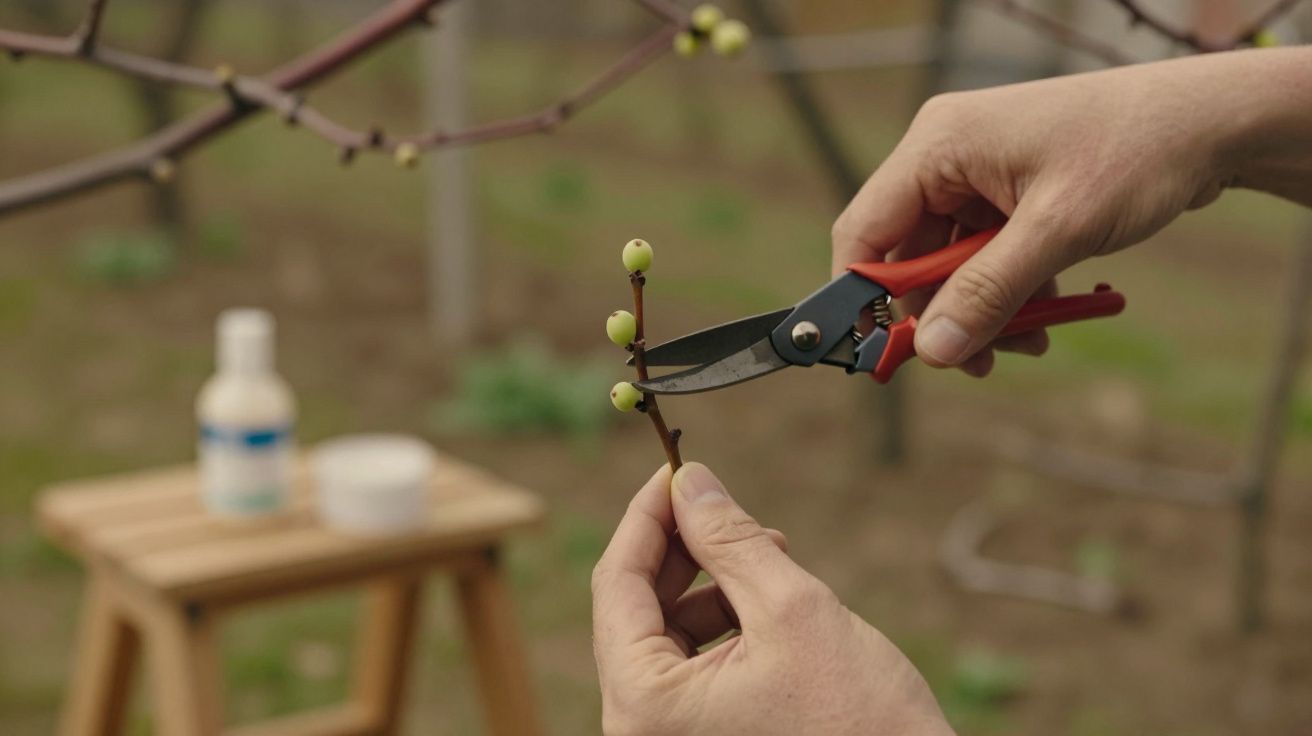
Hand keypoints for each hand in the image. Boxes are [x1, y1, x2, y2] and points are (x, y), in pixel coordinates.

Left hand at [592, 463, 951, 735]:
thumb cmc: (858, 721)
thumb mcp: (791, 609)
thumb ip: (729, 539)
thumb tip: (689, 480)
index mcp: (644, 704)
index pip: (616, 584)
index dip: (645, 517)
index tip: (675, 468)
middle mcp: (641, 729)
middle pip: (635, 610)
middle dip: (683, 549)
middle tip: (726, 507)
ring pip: (666, 635)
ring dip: (711, 584)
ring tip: (771, 555)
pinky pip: (691, 666)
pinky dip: (724, 623)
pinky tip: (770, 600)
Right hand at [831, 48, 1311, 375]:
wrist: (1212, 125)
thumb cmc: (1135, 151)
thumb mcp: (1057, 230)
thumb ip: (988, 293)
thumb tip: (931, 351)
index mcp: (940, 146)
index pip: (865, 230)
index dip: (863, 296)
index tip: (880, 351)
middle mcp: (949, 157)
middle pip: (909, 256)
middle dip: (942, 313)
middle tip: (974, 362)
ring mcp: (980, 177)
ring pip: (952, 266)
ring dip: (984, 311)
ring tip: (1029, 343)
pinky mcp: (1011, 196)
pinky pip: (987, 258)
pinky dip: (1010, 293)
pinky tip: (1046, 319)